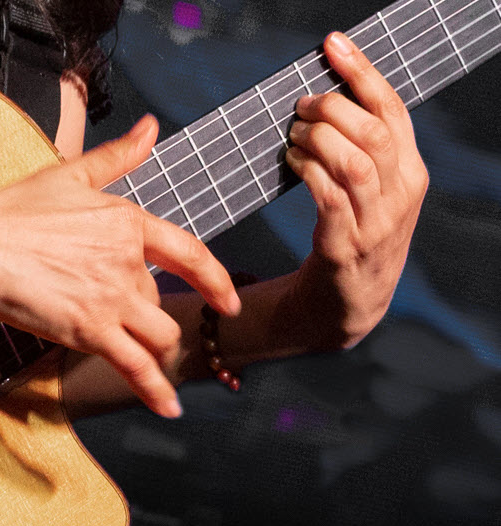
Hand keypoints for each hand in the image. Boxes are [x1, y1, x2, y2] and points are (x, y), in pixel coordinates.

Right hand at [0, 116, 240, 417]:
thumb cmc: (15, 208)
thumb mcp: (71, 174)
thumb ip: (118, 156)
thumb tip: (151, 128)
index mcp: (128, 223)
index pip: (189, 254)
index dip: (215, 281)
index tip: (229, 301)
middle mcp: (128, 262)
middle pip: (161, 302)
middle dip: (145, 314)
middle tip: (114, 319)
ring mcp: (112, 299)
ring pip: (159, 336)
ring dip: (153, 348)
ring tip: (140, 358)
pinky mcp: (89, 330)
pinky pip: (137, 367)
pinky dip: (156, 391)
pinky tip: (170, 409)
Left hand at [285, 32, 428, 348]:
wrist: (347, 303)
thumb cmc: (351, 232)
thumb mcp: (370, 189)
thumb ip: (359, 148)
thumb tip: (321, 96)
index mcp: (410, 172)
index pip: (393, 111)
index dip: (362, 72)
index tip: (332, 44)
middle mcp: (401, 195)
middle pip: (373, 132)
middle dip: (332, 108)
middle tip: (300, 106)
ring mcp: (377, 225)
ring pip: (354, 163)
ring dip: (318, 140)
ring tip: (294, 135)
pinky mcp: (345, 249)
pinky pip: (329, 199)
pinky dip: (308, 172)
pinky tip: (292, 162)